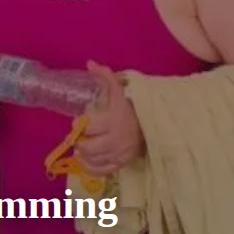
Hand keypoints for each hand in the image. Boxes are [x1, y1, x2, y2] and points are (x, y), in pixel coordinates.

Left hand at [74, 61, 143, 175]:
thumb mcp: (119, 92)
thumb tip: (89, 63)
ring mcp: (120, 154)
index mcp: (115, 121)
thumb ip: (106, 77)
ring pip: (93, 160)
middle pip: (88, 147)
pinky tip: (85, 161)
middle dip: (80, 142)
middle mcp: (117, 140)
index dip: (80, 125)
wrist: (153, 127)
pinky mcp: (122, 164)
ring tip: (82, 148)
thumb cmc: (131, 109)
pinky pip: (101, 171)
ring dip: (83, 155)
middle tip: (79, 137)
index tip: (79, 122)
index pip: (90, 127)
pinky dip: (89, 168)